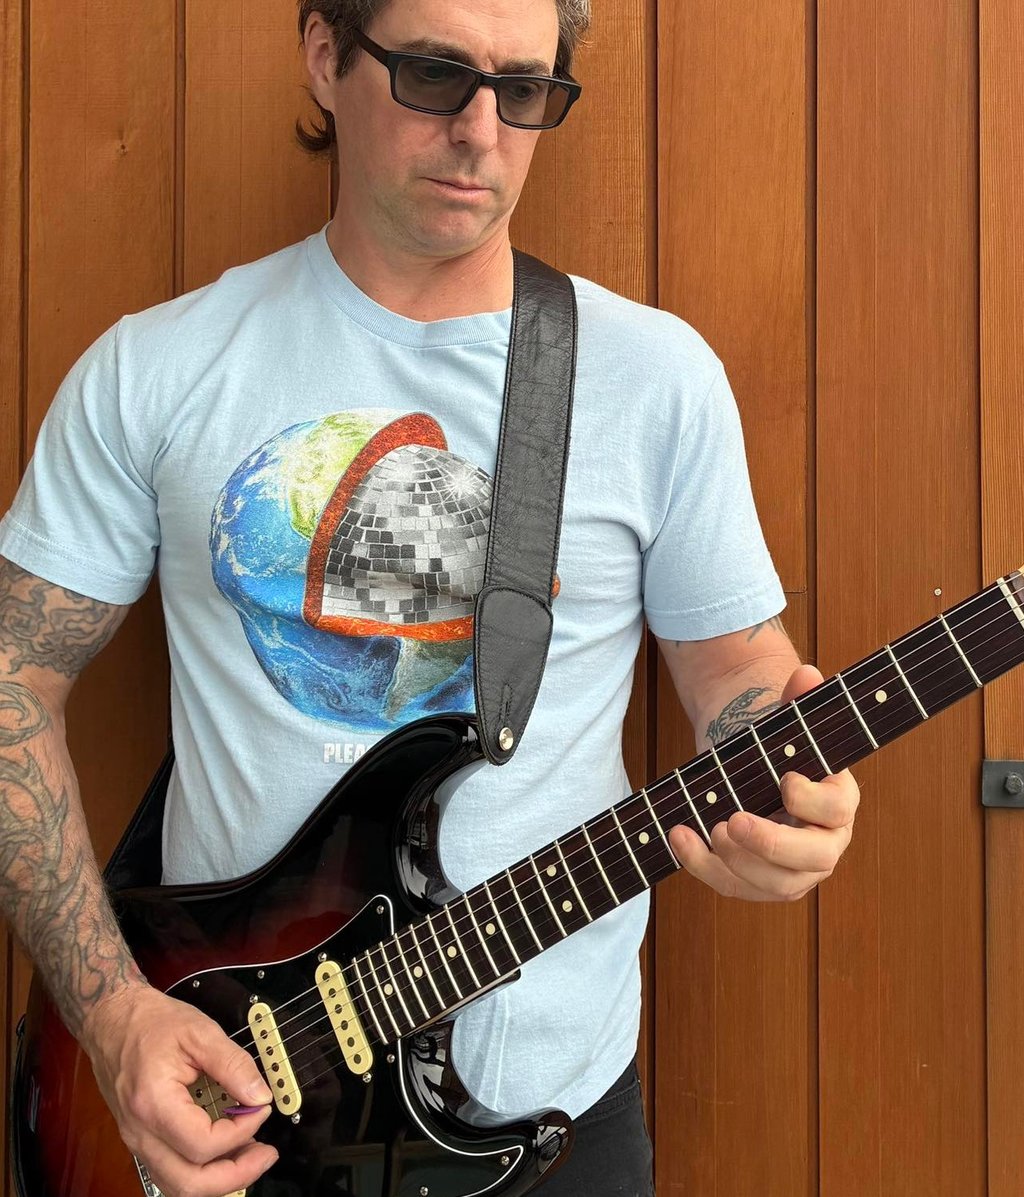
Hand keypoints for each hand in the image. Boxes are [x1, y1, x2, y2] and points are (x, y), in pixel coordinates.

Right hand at [80, 981, 277, 1196]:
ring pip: (177, 1185)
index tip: (261, 1108)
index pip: (202, 1144)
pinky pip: (171, 1172)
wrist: (113, 1020)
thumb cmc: (151, 1023)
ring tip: (250, 1155)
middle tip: (265, 1154)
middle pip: (187, 1182)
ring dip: (219, 1180)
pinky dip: (201, 1171)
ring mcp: (137, 1141)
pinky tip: (225, 1152)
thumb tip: (260, 1095)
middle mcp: (140, 1132)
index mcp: (153, 1103)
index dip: (240, 1132)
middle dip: (234, 1176)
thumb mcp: (200, 1032)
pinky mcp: (142, 1140)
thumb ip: (233, 1065)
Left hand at [668, 664, 859, 901]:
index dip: (813, 800)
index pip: (838, 809)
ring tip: (710, 829)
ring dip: (739, 863)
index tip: (784, 780)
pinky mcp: (757, 882)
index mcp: (838, 801)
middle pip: (815, 859)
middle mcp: (823, 842)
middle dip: (773, 845)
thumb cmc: (770, 750)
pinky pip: (735, 886)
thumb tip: (806, 674)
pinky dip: (703, 866)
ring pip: (777, 885)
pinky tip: (680, 836)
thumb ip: (796, 701)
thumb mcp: (781, 723)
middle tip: (734, 821)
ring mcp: (792, 869)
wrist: (744, 769)